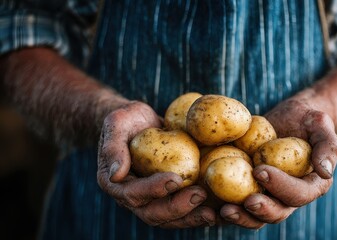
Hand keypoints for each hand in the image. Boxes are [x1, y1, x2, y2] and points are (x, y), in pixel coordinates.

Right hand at [97, 101, 215, 227]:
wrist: (138, 123)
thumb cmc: (126, 120)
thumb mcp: (116, 124)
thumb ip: (113, 147)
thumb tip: (116, 174)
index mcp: (116, 184)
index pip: (133, 194)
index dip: (154, 190)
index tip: (175, 179)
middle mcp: (134, 198)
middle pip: (154, 213)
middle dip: (178, 208)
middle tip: (200, 195)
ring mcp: (153, 199)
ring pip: (171, 218)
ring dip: (192, 216)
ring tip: (213, 212)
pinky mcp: (170, 196)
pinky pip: (185, 208)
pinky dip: (201, 210)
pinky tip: (220, 208)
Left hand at [219, 98, 336, 228]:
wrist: (288, 119)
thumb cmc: (306, 119)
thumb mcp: (321, 124)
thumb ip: (328, 146)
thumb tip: (325, 171)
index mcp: (310, 185)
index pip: (298, 194)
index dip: (280, 187)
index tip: (260, 170)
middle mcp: (288, 196)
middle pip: (276, 213)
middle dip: (259, 210)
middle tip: (243, 201)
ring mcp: (268, 195)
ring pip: (255, 216)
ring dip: (240, 216)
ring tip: (222, 210)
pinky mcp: (248, 190)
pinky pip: (236, 204)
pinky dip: (221, 208)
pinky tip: (207, 204)